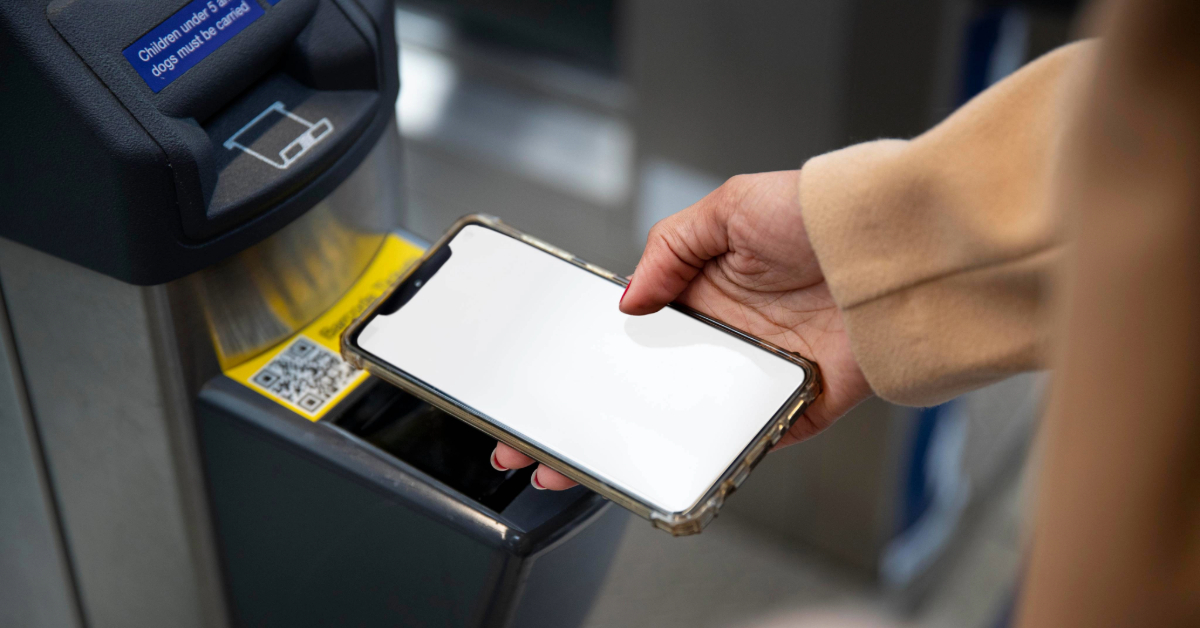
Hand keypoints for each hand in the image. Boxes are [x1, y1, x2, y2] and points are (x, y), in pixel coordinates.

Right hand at [493, 170, 872, 489]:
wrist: (893, 247)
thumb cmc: (818, 214)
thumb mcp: (727, 207)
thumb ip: (669, 250)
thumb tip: (626, 302)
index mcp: (703, 291)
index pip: (634, 335)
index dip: (591, 359)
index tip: (549, 384)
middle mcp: (726, 336)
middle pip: (649, 388)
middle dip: (594, 418)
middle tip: (545, 445)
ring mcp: (756, 375)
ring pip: (689, 421)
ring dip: (642, 445)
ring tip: (590, 468)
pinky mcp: (795, 406)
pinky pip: (749, 440)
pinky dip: (717, 458)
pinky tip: (665, 469)